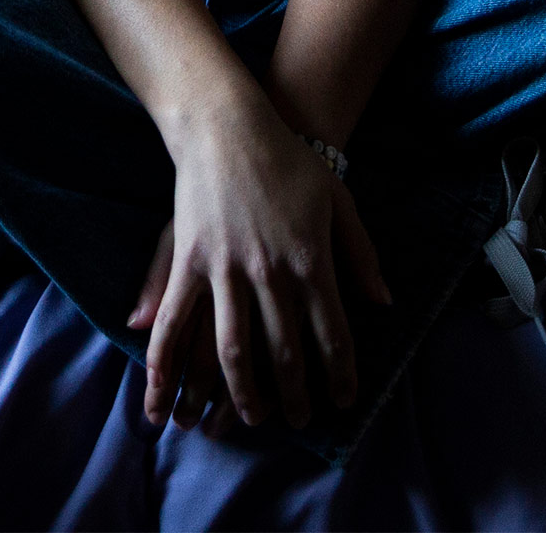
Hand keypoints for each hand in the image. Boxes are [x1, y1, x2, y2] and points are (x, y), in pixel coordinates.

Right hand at [125, 98, 390, 431]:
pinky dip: (166, 365)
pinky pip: (177, 323)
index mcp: (312, 260)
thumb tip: (383, 303)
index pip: (332, 333)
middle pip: (285, 351)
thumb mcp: (340, 202)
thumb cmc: (291, 161)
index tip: (343, 399)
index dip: (340, 372)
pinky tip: (163, 400)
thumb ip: (362, 256)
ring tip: (251, 418)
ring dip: (243, 392)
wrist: (232, 125)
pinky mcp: (189, 261)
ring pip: (234, 350)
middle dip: (296, 394)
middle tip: (300, 420)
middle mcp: (270, 273)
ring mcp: (226, 269)